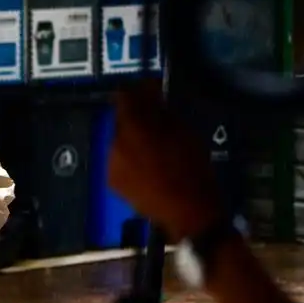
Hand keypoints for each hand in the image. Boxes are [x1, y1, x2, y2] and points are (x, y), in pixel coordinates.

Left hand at [108, 81, 225, 241]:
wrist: (188, 212)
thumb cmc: (193, 168)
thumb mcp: (183, 131)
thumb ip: (162, 110)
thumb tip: (151, 94)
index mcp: (133, 128)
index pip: (124, 96)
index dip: (138, 91)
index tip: (152, 91)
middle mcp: (114, 143)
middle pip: (120, 120)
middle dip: (137, 117)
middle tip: (158, 121)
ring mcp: (110, 164)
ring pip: (118, 140)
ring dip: (132, 138)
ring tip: (154, 147)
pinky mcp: (111, 181)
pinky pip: (119, 160)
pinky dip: (129, 157)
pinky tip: (147, 165)